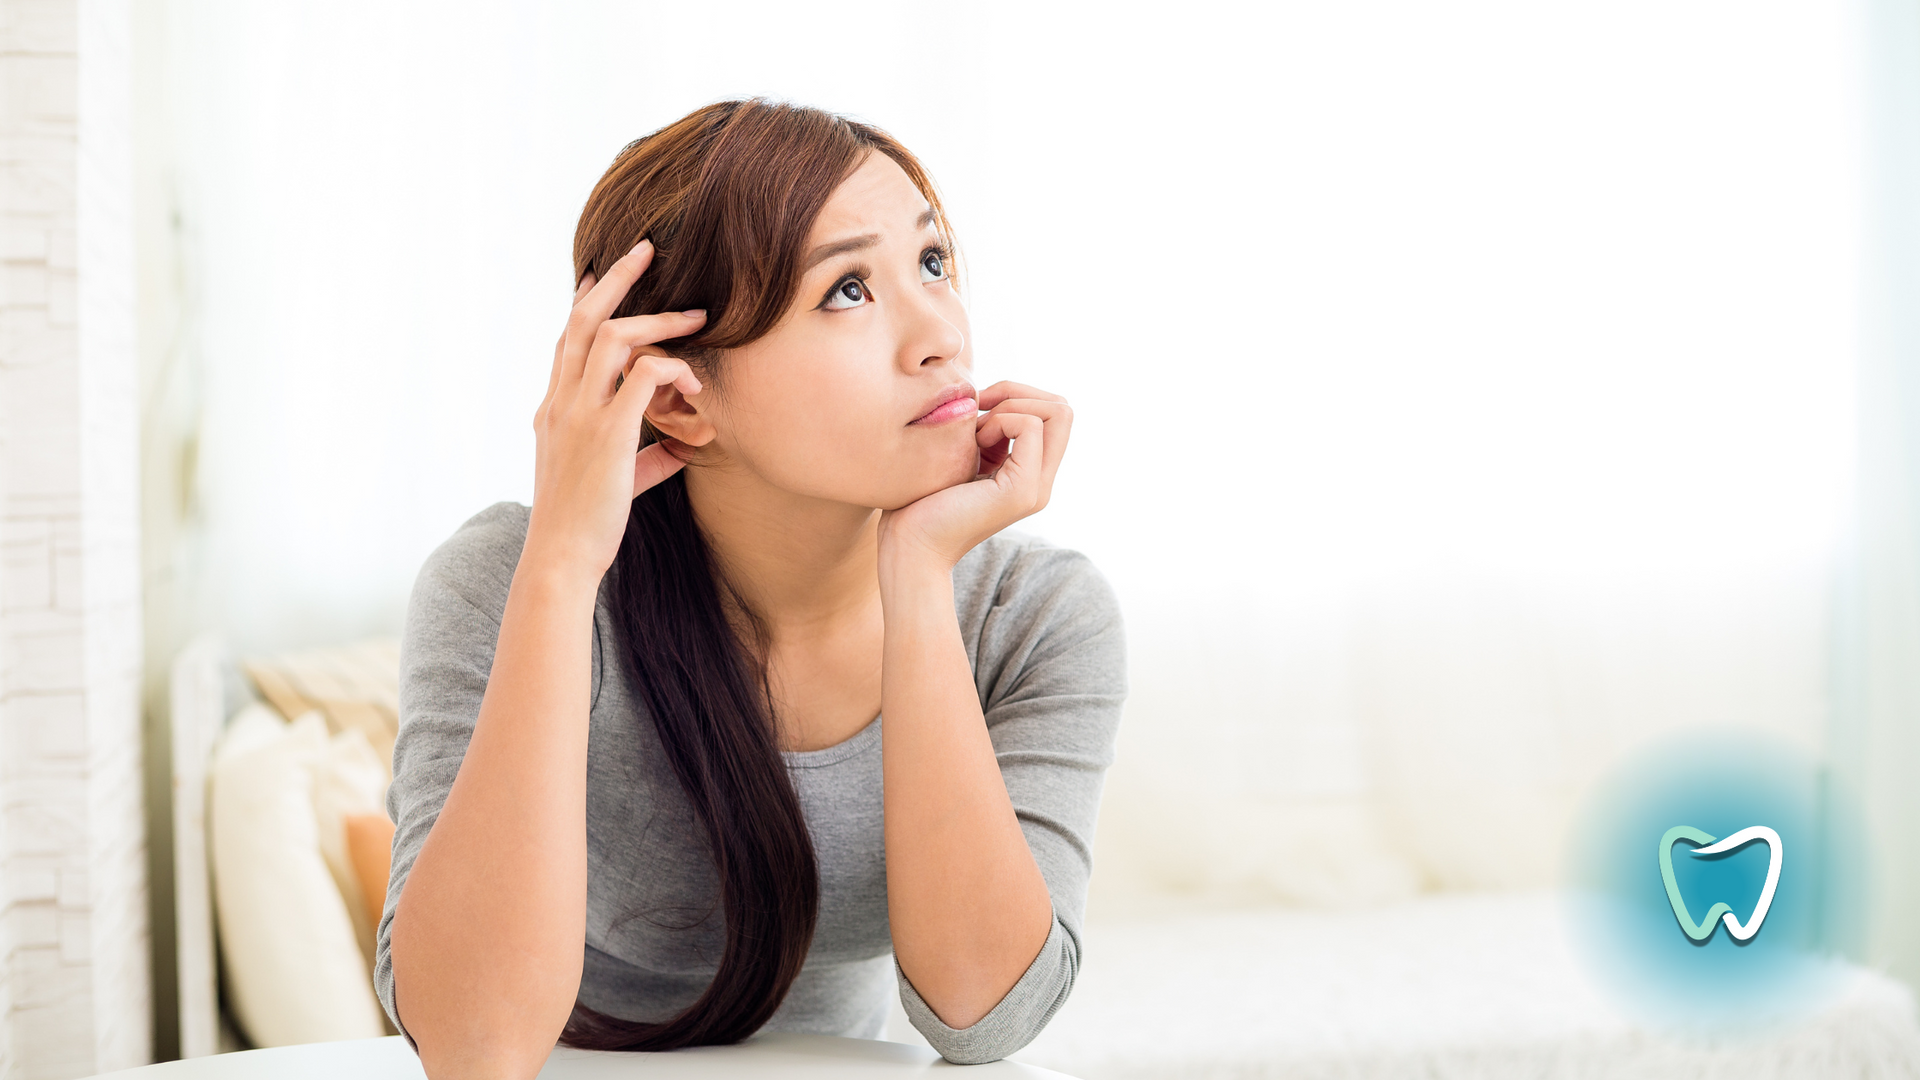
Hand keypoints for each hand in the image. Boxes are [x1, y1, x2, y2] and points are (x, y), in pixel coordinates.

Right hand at [524, 239, 706, 590]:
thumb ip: (646, 455)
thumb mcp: (614, 480)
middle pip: (582, 318)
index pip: (566, 339)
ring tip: (695, 319)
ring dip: (657, 321)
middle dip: (616, 278)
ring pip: (611, 337)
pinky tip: (695, 383)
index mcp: (554, 408)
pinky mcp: (607, 434)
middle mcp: (561, 402)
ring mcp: (580, 415)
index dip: (586, 300)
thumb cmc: (586, 524)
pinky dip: (671, 368)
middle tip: (646, 249)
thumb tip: (680, 447)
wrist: (561, 557)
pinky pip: (642, 376)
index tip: (604, 271)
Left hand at [877, 382, 1072, 573]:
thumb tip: (993, 394)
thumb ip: (986, 431)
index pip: (1054, 413)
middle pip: (1063, 409)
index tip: (978, 407)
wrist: (909, 544)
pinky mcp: (1022, 490)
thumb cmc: (921, 499)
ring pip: (1057, 412)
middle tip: (980, 410)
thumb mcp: (962, 453)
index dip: (1018, 395)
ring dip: (1011, 406)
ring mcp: (1036, 488)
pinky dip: (1001, 420)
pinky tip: (974, 443)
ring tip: (977, 432)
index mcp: (1028, 474)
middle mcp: (1040, 483)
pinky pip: (1030, 427)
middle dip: (1019, 393)